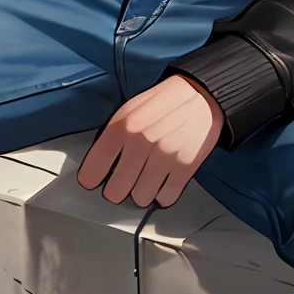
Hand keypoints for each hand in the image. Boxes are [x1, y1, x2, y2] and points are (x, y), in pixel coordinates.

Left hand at [77, 76, 224, 209]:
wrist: (201, 95)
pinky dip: (164, 194)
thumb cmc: (163, 104)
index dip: (91, 178)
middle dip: (118, 189)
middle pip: (116, 191)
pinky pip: (166, 197)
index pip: (95, 167)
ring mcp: (165, 156)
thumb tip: (97, 166)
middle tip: (123, 182)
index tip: (93, 181)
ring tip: (147, 179)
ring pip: (140, 198)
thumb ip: (112, 135)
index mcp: (123, 125)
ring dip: (142, 192)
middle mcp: (142, 142)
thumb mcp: (130, 109)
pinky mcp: (185, 167)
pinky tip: (163, 181)